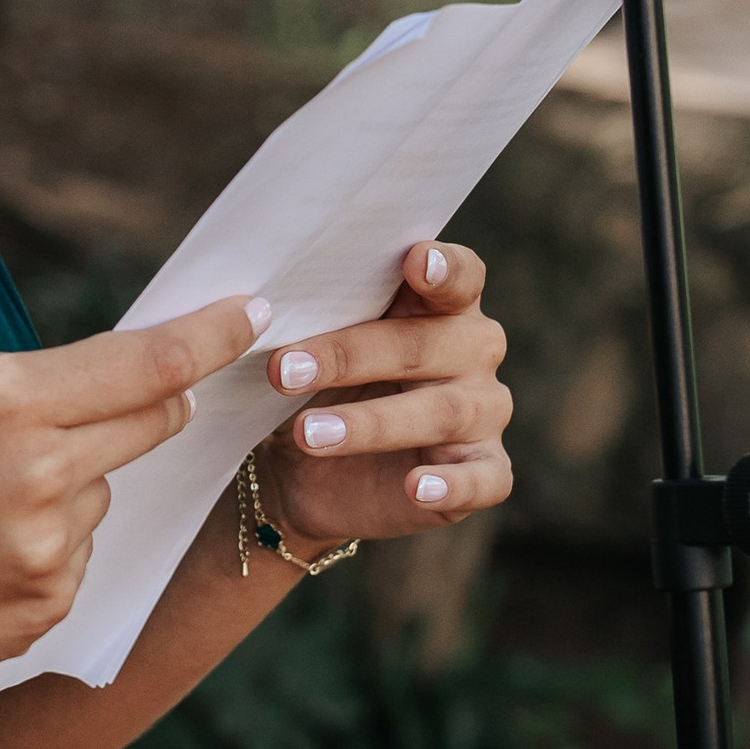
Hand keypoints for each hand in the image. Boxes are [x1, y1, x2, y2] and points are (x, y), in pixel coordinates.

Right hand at [0, 294, 271, 695]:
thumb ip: (25, 371)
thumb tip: (114, 373)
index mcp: (9, 404)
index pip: (148, 362)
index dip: (213, 335)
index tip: (254, 314)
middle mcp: (42, 476)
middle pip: (154, 422)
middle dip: (141, 406)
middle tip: (72, 416)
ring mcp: (51, 551)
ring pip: (106, 494)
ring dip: (69, 488)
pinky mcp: (49, 608)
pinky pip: (81, 557)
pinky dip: (46, 549)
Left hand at [255, 242, 511, 544]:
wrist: (305, 470)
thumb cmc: (317, 382)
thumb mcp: (311, 344)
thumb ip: (317, 314)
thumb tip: (263, 302)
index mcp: (442, 304)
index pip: (459, 275)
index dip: (443, 268)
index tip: (416, 261)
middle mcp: (474, 350)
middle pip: (424, 345)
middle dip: (350, 356)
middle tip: (284, 370)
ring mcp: (485, 411)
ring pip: (440, 412)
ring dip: (372, 423)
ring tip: (309, 434)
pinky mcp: (486, 469)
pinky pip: (482, 478)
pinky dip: (450, 485)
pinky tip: (415, 488)